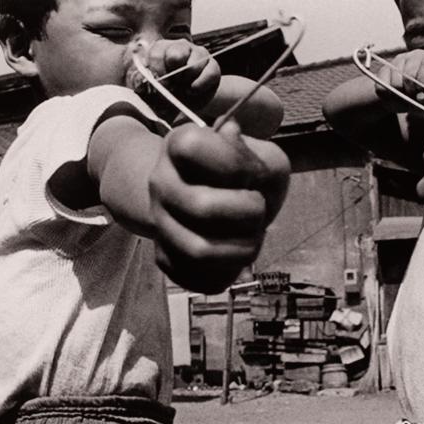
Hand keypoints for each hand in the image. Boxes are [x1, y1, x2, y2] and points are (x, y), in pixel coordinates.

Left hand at [144, 39, 220, 113]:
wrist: (184, 105)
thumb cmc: (162, 96)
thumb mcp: (148, 92)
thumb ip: (141, 84)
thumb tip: (140, 80)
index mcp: (160, 49)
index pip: (157, 53)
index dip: (157, 71)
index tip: (159, 86)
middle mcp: (179, 47)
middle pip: (177, 53)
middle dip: (173, 75)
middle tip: (171, 87)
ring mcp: (198, 54)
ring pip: (194, 65)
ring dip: (187, 81)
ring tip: (182, 89)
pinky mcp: (212, 66)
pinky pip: (210, 73)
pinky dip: (200, 85)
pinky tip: (192, 91)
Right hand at [149, 121, 289, 293]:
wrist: (213, 194)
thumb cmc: (244, 174)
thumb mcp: (263, 155)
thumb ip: (265, 157)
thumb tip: (248, 162)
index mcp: (178, 144)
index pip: (193, 148)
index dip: (235, 164)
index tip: (253, 172)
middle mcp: (160, 183)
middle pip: (202, 207)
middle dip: (248, 212)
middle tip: (258, 209)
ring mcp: (159, 223)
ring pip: (200, 251)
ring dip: (244, 248)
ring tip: (253, 235)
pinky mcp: (166, 259)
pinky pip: (200, 279)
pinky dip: (230, 272)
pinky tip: (236, 254)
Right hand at [375, 50, 423, 112]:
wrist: (414, 96)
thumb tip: (422, 96)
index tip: (422, 93)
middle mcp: (417, 56)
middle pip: (409, 74)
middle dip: (410, 91)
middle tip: (413, 99)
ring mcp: (399, 61)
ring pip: (394, 81)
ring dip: (399, 96)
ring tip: (405, 100)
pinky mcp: (385, 69)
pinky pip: (381, 85)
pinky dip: (387, 96)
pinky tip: (395, 98)